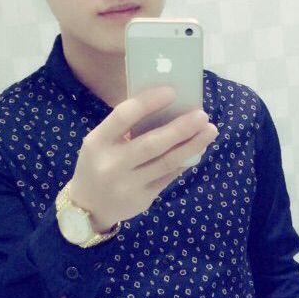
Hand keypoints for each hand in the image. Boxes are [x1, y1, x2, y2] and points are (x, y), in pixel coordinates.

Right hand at [70, 86, 217, 229]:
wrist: (88, 205)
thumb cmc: (100, 162)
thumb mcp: (101, 142)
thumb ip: (126, 127)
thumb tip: (167, 105)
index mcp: (98, 142)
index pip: (123, 116)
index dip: (148, 102)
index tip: (172, 92)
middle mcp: (112, 164)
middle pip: (152, 143)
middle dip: (180, 128)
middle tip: (202, 115)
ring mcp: (127, 184)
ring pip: (166, 162)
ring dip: (192, 145)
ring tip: (210, 131)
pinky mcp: (142, 198)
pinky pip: (169, 177)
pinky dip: (185, 161)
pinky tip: (198, 149)